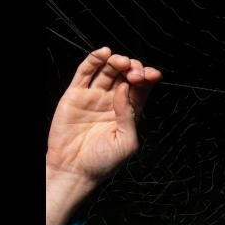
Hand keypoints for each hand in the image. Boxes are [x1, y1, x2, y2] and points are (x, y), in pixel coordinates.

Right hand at [46, 46, 161, 183]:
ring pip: (107, 70)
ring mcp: (94, 96)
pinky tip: (103, 53)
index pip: (141, 87)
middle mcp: (112, 101)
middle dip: (133, 68)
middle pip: (126, 74)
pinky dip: (94, 60)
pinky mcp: (75, 95)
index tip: (151, 75)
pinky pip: (85, 72)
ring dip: (116, 61)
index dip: (147, 77)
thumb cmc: (102, 163)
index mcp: (129, 112)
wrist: (73, 171)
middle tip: (133, 73)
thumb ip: (129, 115)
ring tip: (120, 62)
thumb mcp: (126, 142)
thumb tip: (124, 89)